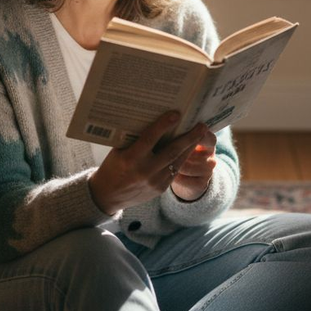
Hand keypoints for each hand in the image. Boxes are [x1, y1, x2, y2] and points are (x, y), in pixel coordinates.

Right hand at [88, 112, 208, 215]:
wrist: (108, 196)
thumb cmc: (112, 167)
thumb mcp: (118, 151)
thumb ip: (135, 139)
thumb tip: (154, 120)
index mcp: (130, 158)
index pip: (150, 138)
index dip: (164, 125)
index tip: (176, 114)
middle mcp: (144, 170)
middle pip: (172, 151)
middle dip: (189, 137)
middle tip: (202, 125)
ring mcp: (154, 181)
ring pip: (177, 161)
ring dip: (190, 147)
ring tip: (200, 134)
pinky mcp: (160, 189)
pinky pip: (175, 171)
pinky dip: (182, 158)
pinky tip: (189, 149)